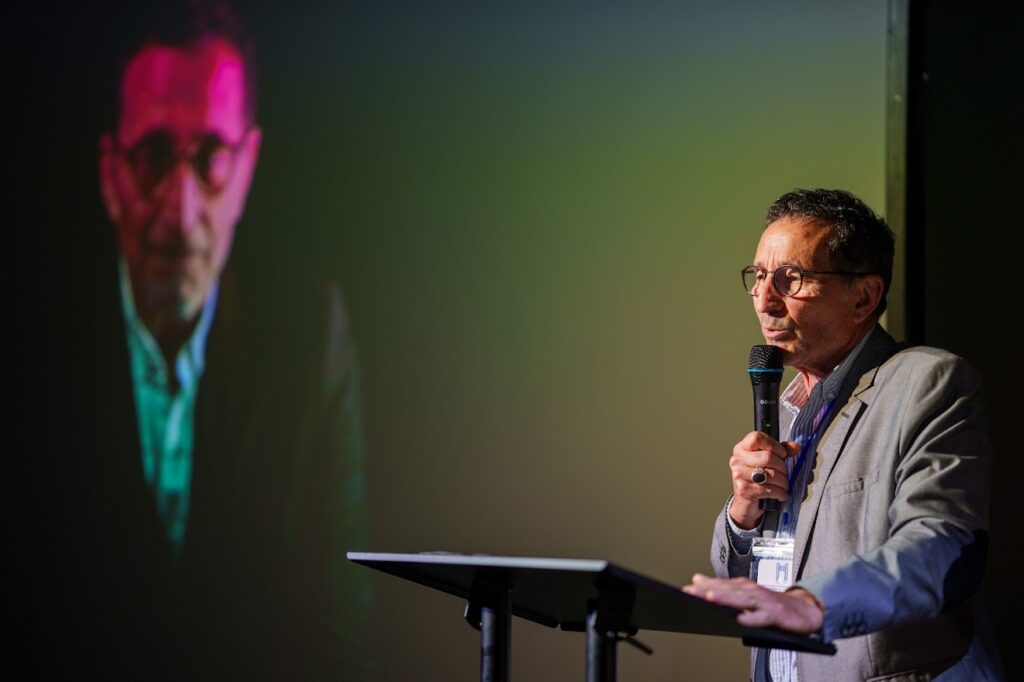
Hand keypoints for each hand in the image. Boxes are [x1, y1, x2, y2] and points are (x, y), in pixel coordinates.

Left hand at [682, 574, 823, 633]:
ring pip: (742, 600)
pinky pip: (762, 617)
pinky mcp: (775, 614)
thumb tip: (697, 580)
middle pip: (727, 591)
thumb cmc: (770, 603)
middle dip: (708, 591)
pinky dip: (752, 618)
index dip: (702, 587)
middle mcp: (751, 591)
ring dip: (726, 599)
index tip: (685, 589)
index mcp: (742, 587)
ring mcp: (763, 602)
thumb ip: (722, 588)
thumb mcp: (744, 595)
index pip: (720, 586)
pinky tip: (741, 620)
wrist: (803, 610)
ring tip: (711, 598)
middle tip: (691, 592)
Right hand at [729, 432, 799, 528]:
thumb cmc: (757, 480)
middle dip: (783, 467)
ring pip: (771, 474)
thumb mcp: (768, 462)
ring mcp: (739, 475)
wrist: (746, 503)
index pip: (757, 438)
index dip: (774, 445)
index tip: (782, 453)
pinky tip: (781, 494)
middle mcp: (738, 460)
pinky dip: (780, 493)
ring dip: (783, 482)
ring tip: (784, 485)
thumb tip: (796, 447)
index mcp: (742, 448)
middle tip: (786, 473)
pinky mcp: (744, 490)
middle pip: (768, 457)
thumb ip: (781, 452)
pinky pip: (769, 489)